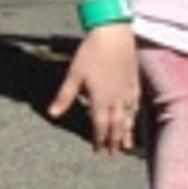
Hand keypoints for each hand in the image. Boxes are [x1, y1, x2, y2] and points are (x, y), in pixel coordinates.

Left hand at [48, 24, 138, 152]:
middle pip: (116, 126)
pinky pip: (135, 104)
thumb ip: (64, 97)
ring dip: (126, 132)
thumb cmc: (91, 53)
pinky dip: (134, 114)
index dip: (99, 139)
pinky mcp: (133, 81)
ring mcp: (127, 90)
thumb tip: (52, 114)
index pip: (100, 126)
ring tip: (126, 145)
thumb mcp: (74, 75)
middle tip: (113, 153)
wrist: (114, 34)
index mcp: (100, 99)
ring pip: (128, 117)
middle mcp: (116, 99)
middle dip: (114, 141)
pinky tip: (134, 117)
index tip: (98, 149)